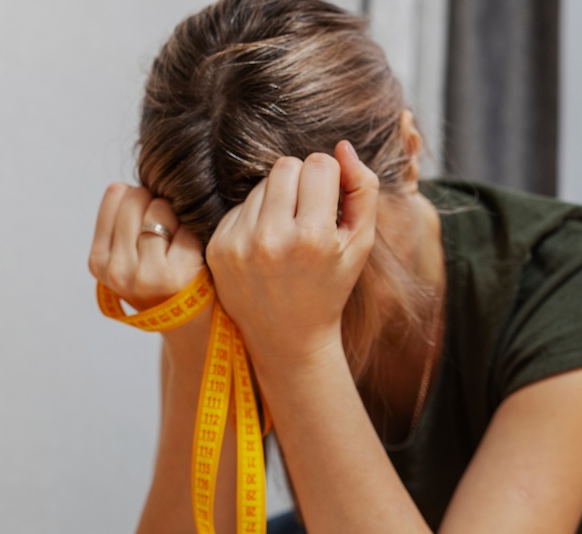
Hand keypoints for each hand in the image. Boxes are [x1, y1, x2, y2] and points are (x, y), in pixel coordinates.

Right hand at [88, 183, 206, 321]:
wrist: (189, 323)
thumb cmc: (159, 280)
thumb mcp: (124, 258)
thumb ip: (119, 224)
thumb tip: (123, 186)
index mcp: (98, 261)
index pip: (116, 194)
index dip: (138, 198)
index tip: (146, 218)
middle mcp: (117, 270)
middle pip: (137, 198)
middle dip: (156, 204)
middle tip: (166, 231)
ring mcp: (146, 274)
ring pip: (160, 208)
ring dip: (175, 217)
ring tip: (177, 242)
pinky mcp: (177, 275)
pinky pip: (185, 227)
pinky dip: (193, 233)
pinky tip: (192, 253)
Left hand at [205, 140, 378, 368]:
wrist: (289, 338)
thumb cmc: (330, 286)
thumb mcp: (361, 244)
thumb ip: (363, 190)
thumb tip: (341, 147)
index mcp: (313, 238)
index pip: (319, 164)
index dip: (329, 179)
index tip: (330, 204)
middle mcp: (273, 240)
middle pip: (286, 165)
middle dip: (301, 183)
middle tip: (308, 215)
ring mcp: (240, 244)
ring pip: (262, 184)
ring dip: (277, 199)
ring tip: (287, 234)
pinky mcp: (218, 248)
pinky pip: (240, 205)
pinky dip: (255, 218)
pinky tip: (265, 246)